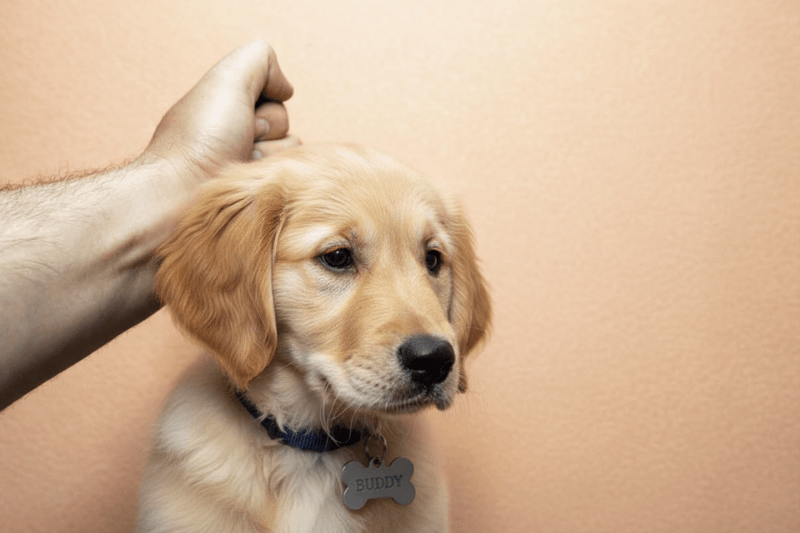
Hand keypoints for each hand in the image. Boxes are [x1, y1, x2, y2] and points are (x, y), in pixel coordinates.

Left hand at [145, 40, 299, 186]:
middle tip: (239, 140)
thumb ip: (260, 61)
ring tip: (240, 166)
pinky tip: (248, 185)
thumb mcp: (226, 80)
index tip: (236, 110)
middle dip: (268, 126)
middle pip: (283, 119)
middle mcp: (237, 134)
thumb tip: (286, 88)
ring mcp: (249, 166)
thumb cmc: (199, 140)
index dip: (261, 97)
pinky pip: (291, 178)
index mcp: (225, 106)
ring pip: (292, 149)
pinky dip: (274, 177)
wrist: (181, 197)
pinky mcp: (260, 194)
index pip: (271, 89)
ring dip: (271, 155)